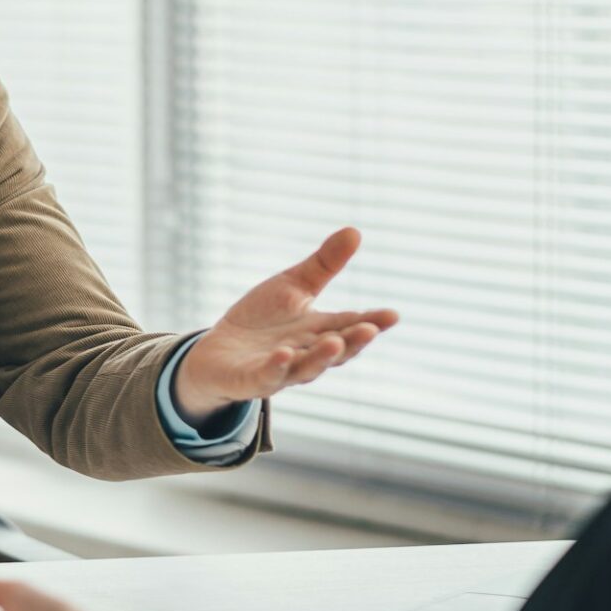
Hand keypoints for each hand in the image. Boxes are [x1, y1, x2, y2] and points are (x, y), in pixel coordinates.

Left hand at [172, 226, 398, 424]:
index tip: (393, 315)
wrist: (218, 352)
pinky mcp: (252, 380)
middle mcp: (306, 353)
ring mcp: (282, 370)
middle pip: (335, 350)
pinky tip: (283, 353)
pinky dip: (277, 367)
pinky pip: (267, 376)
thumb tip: (355, 231)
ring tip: (334, 342)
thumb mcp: (293, 286)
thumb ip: (324, 264)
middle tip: (370, 329)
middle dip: (353, 341)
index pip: (350, 325)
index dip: (372, 322)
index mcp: (320, 330)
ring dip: (321, 357)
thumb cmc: (262, 319)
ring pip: (306, 368)